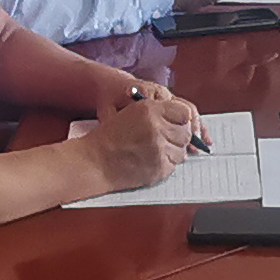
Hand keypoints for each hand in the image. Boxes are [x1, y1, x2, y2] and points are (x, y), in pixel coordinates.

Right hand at [85, 85, 202, 192]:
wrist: (94, 161)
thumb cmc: (109, 138)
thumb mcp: (132, 112)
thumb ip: (158, 112)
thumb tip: (185, 120)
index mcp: (149, 110)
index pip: (184, 112)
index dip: (181, 120)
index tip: (177, 124)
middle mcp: (156, 128)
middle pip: (186, 134)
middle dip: (178, 138)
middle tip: (165, 140)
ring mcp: (159, 150)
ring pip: (182, 152)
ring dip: (172, 152)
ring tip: (154, 152)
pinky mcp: (159, 169)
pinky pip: (173, 166)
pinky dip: (165, 165)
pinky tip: (149, 161)